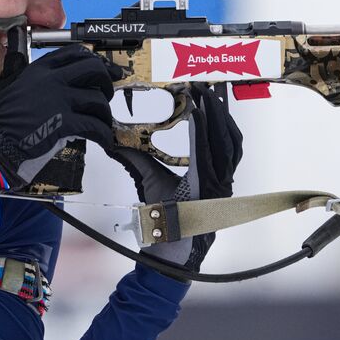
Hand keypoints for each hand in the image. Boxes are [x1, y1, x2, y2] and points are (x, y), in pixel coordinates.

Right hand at [0, 45, 122, 187]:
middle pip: (94, 69)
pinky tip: (103, 140)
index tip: (106, 70)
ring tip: (101, 124)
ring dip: (105, 115)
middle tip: (107, 96)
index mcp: (39, 70)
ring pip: (98, 100)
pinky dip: (104, 135)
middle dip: (107, 82)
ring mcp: (57, 101)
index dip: (96, 61)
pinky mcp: (63, 124)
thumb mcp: (11, 84)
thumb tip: (28, 47)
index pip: (76, 53)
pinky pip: (95, 126)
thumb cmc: (3, 123)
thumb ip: (24, 66)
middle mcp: (50, 80)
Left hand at [108, 84, 243, 271]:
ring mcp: (219, 185)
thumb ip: (137, 158)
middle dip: (216, 109)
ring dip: (215, 117)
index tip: (204, 93)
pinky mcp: (211, 190)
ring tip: (203, 96)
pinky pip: (211, 156)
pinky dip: (206, 134)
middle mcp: (219, 178)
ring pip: (224, 143)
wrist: (167, 253)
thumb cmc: (163, 220)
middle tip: (204, 86)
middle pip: (225, 135)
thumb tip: (115, 140)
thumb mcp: (149, 181)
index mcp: (209, 174)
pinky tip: (198, 117)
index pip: (216, 138)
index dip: (214, 116)